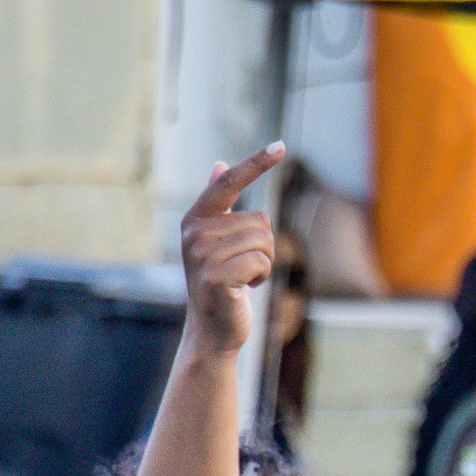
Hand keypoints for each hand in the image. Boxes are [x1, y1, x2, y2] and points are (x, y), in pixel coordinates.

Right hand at [180, 143, 283, 355]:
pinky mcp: (216, 276)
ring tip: (242, 278)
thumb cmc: (220, 284)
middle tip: (243, 268)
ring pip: (263, 241)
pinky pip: (261, 262)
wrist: (211, 330)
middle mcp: (195, 233)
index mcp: (195, 219)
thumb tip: (220, 165)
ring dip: (263, 263)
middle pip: (259, 220)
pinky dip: (261, 277)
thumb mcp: (217, 241)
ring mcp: (203, 254)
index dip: (255, 163)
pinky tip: (244, 289)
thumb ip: (219, 206)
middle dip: (263, 247)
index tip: (280, 146)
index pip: (229, 182)